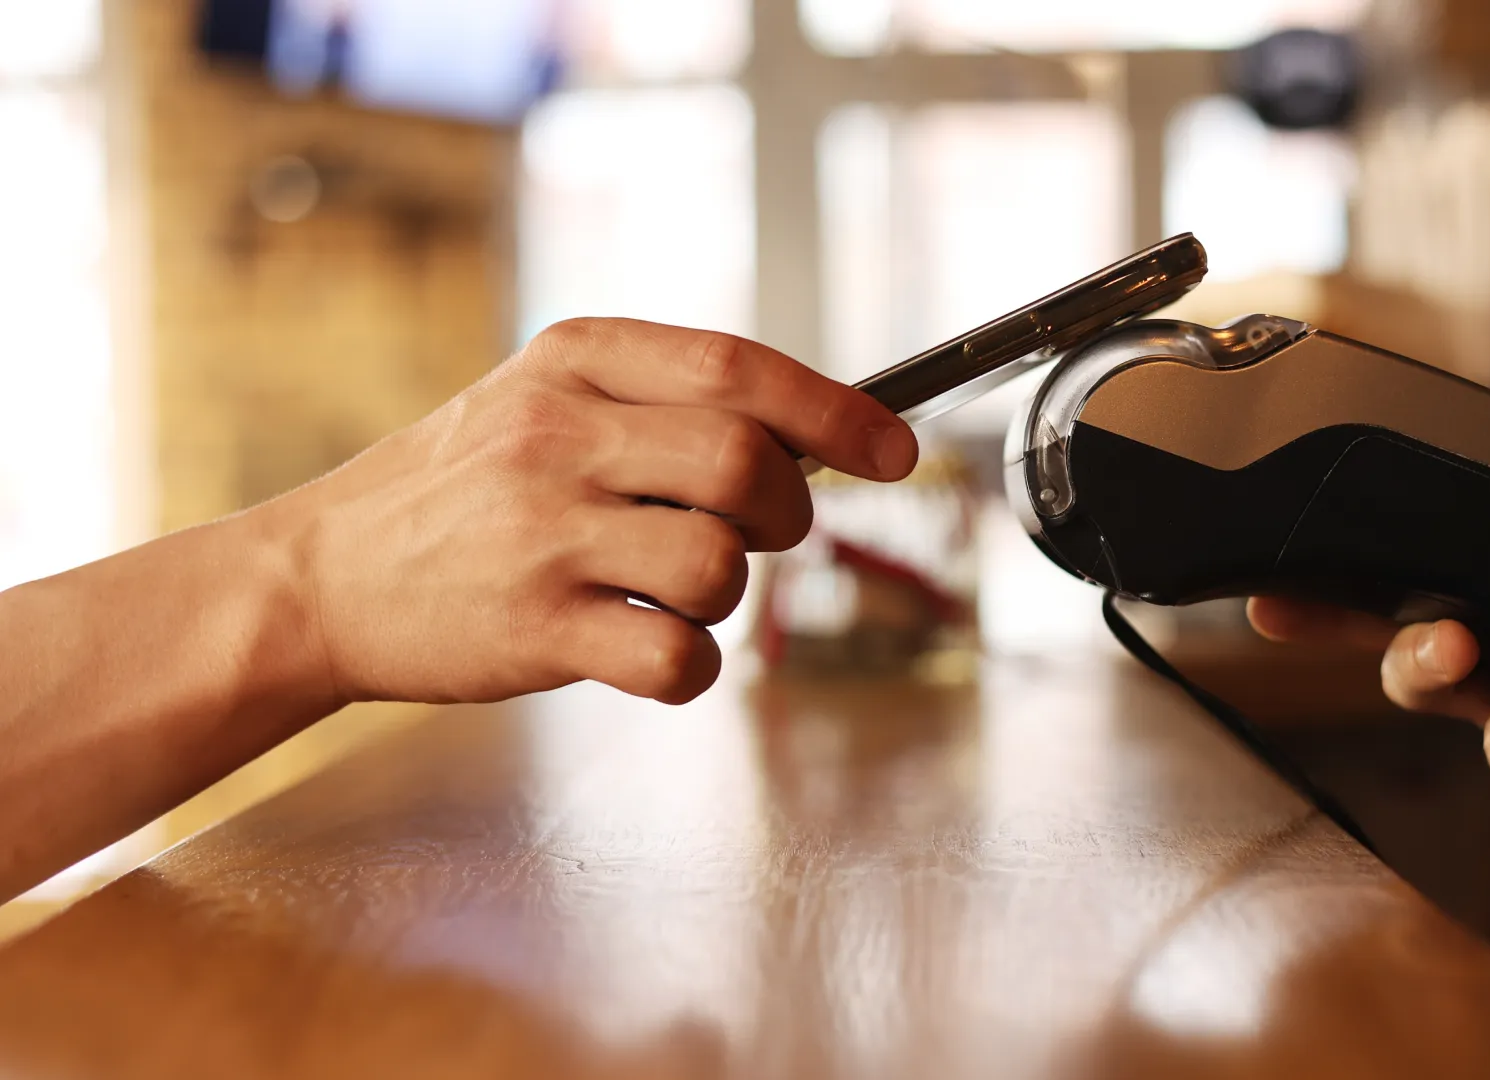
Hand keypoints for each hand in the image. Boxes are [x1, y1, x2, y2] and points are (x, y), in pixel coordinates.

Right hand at [258, 318, 916, 706]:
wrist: (318, 577)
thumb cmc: (457, 489)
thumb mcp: (541, 399)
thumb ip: (660, 401)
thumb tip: (815, 431)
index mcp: (573, 362)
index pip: (737, 368)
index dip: (836, 412)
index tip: (894, 451)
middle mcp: (556, 436)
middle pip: (745, 462)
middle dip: (783, 510)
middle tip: (754, 531)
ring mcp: (540, 533)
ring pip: (718, 563)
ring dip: (727, 592)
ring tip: (671, 590)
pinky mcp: (532, 628)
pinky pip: (674, 655)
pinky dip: (691, 667)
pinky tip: (653, 652)